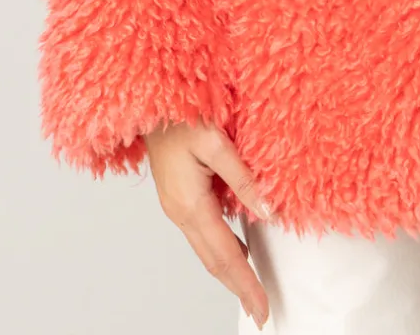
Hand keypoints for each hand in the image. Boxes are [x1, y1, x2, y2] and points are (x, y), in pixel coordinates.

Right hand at [143, 119, 275, 329]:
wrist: (150, 107)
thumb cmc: (182, 117)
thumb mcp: (216, 142)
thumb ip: (243, 178)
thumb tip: (268, 210)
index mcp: (191, 204)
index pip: (225, 255)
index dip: (245, 283)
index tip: (261, 309)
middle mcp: (181, 213)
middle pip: (214, 261)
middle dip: (238, 286)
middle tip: (260, 311)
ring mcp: (176, 208)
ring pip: (206, 250)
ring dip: (229, 271)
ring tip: (250, 288)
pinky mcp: (178, 199)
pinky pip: (202, 234)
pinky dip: (221, 250)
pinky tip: (236, 250)